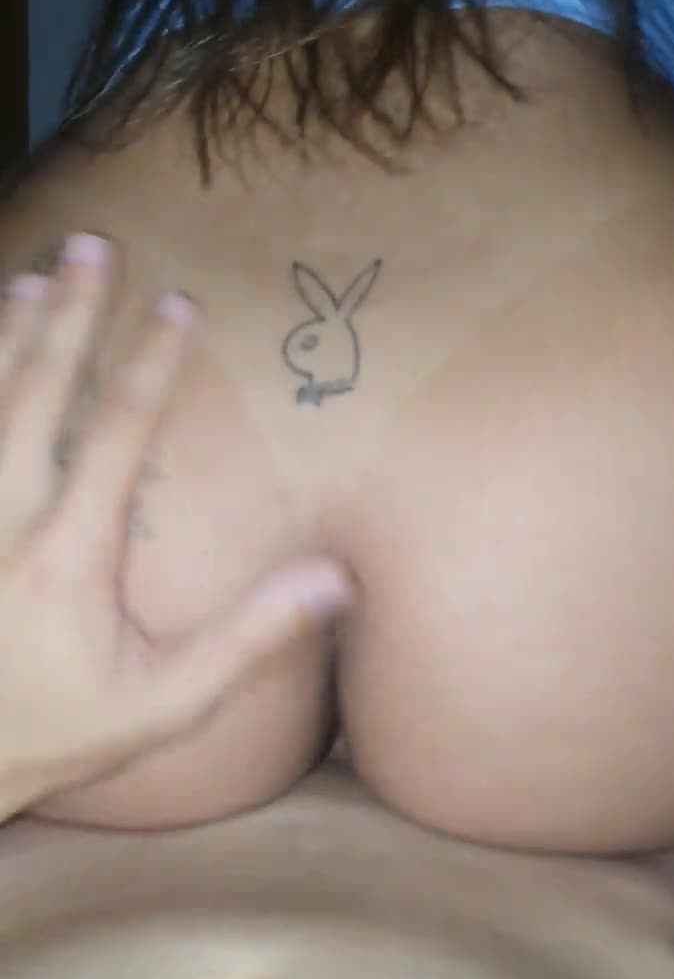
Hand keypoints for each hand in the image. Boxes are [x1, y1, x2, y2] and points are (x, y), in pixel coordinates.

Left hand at [0, 234, 351, 821]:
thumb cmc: (60, 730)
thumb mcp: (167, 701)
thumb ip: (249, 638)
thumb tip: (335, 578)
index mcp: (71, 555)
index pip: (116, 432)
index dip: (149, 362)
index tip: (175, 303)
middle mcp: (6, 521)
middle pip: (36, 394)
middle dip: (67, 316)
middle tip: (90, 248)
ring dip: (5, 337)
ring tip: (30, 276)